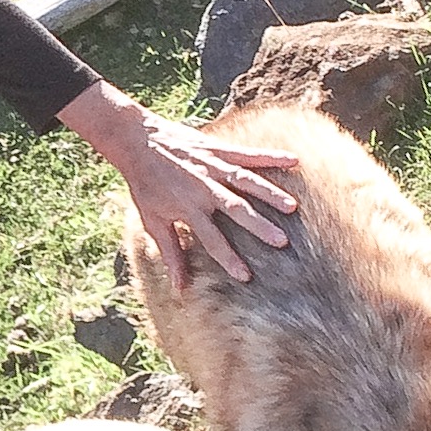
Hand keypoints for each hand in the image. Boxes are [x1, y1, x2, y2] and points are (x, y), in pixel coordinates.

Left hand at [56, 80, 299, 292]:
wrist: (136, 142)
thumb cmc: (145, 185)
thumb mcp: (153, 221)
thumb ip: (171, 253)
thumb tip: (180, 288)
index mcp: (188, 208)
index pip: (211, 238)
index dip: (228, 257)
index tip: (247, 276)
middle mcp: (203, 188)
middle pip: (234, 209)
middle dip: (258, 225)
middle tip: (281, 241)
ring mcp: (212, 167)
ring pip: (245, 181)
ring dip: (269, 193)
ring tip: (292, 206)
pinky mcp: (218, 149)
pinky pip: (247, 154)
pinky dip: (271, 156)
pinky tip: (294, 160)